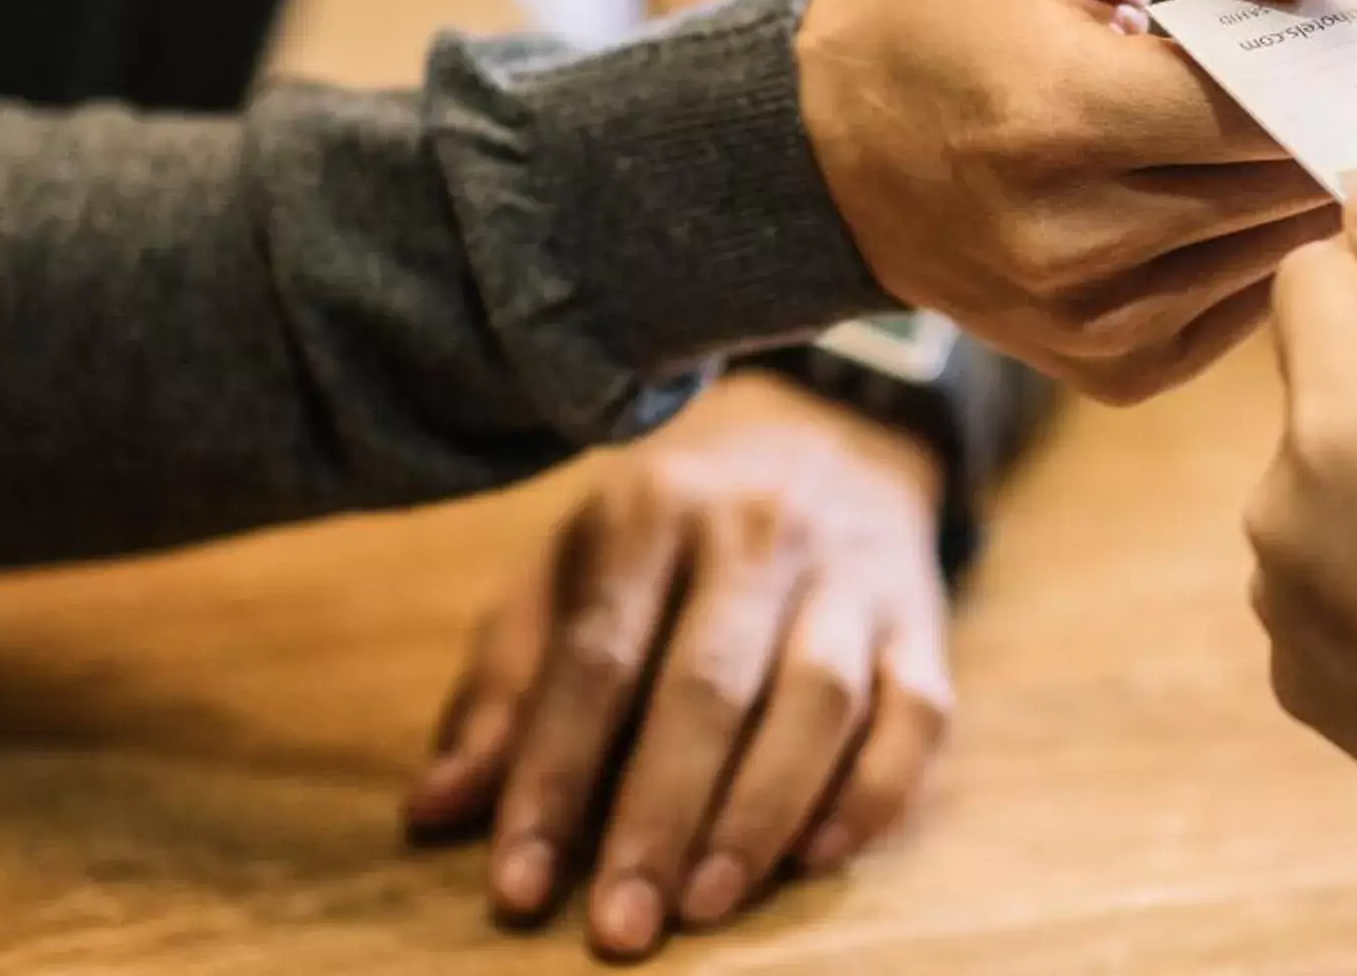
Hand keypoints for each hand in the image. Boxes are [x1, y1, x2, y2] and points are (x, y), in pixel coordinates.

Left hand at [403, 373, 951, 958]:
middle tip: (621, 927)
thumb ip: (506, 685)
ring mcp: (852, 573)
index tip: (518, 889)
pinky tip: (818, 857)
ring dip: (761, 813)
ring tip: (707, 904)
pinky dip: (874, 791)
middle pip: (708, 685)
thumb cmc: (670, 529)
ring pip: (817, 699)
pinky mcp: (922, 618)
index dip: (553, 779)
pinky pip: (916, 710)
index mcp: (648, 512)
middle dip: (659, 816)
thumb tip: (434, 809)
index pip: (595, 660)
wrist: (828, 430)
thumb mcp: (570, 567)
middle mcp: (758, 531)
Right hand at [798, 0, 1356, 402]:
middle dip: (1323, 119)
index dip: (1326, 63)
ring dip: (1297, 185)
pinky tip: (1220, 188)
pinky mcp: (1108, 369)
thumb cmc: (951, 0)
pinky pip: (1244, 307)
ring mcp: (1087, 321)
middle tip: (1332, 67)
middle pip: (1279, 182)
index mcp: (1054, 114)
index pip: (1260, 105)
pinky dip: (1256, 247)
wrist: (829, 143)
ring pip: (1277, 250)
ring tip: (1273, 123)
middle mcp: (1068, 238)